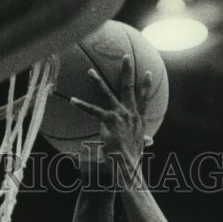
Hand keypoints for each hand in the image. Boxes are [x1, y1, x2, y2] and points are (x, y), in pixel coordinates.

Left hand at [70, 55, 152, 174]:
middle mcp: (131, 113)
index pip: (144, 98)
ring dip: (97, 81)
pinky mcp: (109, 121)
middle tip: (126, 56)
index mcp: (139, 119)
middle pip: (129, 88)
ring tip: (90, 72)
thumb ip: (143, 140)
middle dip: (127, 70)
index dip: (146, 85)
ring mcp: (120, 115)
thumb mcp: (140, 147)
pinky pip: (93, 111)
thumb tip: (150, 142)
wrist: (128, 166)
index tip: (147, 73)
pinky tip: (72, 100)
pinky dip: (82, 106)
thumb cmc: (131, 159)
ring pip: (108, 94)